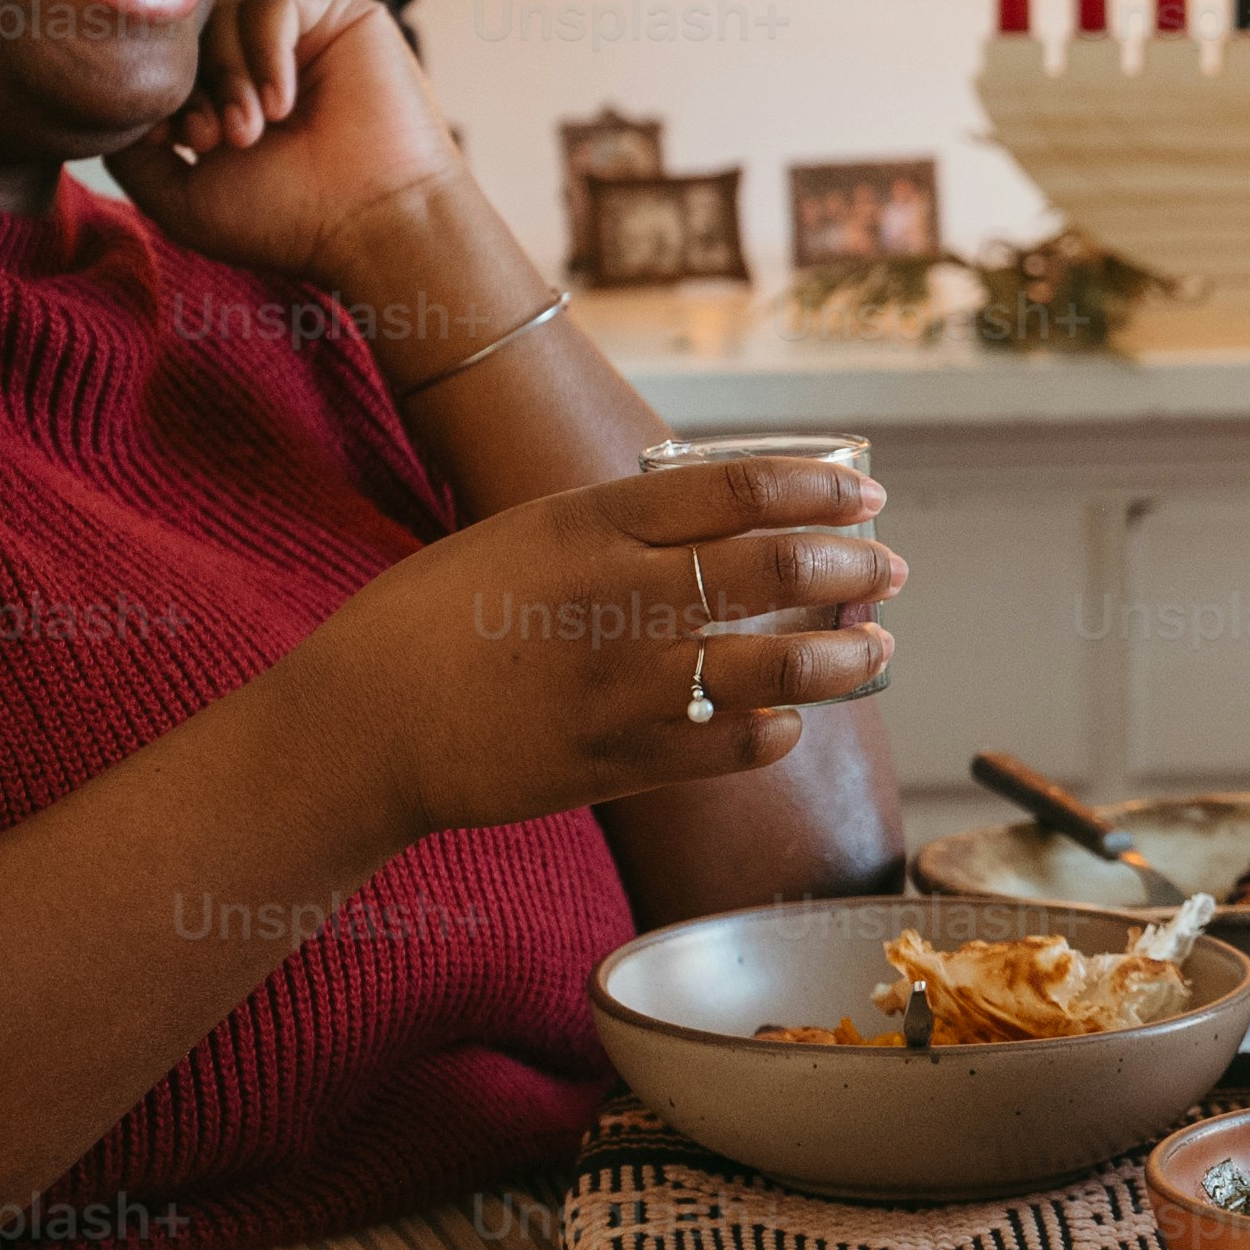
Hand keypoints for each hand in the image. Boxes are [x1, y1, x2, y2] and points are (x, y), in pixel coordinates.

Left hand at [102, 0, 466, 288]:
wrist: (373, 226)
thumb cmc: (284, 220)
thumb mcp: (176, 192)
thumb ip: (127, 148)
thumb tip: (104, 101)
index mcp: (226, 92)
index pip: (168, 59)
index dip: (162, 95)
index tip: (181, 146)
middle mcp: (261, 57)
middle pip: (191, 30)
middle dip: (192, 86)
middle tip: (220, 141)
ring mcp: (302, 33)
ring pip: (225, 11)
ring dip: (229, 75)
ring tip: (254, 131)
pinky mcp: (343, 12)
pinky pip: (273, 1)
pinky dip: (266, 52)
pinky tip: (284, 103)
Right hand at [274, 457, 900, 847]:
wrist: (360, 728)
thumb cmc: (433, 621)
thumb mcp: (520, 536)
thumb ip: (618, 527)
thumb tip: (723, 520)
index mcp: (589, 523)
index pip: (739, 489)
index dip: (821, 490)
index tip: (867, 496)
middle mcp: (620, 596)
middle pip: (779, 567)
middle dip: (855, 566)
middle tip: (889, 571)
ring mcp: (626, 683)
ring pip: (781, 664)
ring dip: (848, 656)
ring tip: (878, 650)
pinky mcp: (623, 761)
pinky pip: (737, 743)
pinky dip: (779, 729)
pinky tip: (790, 720)